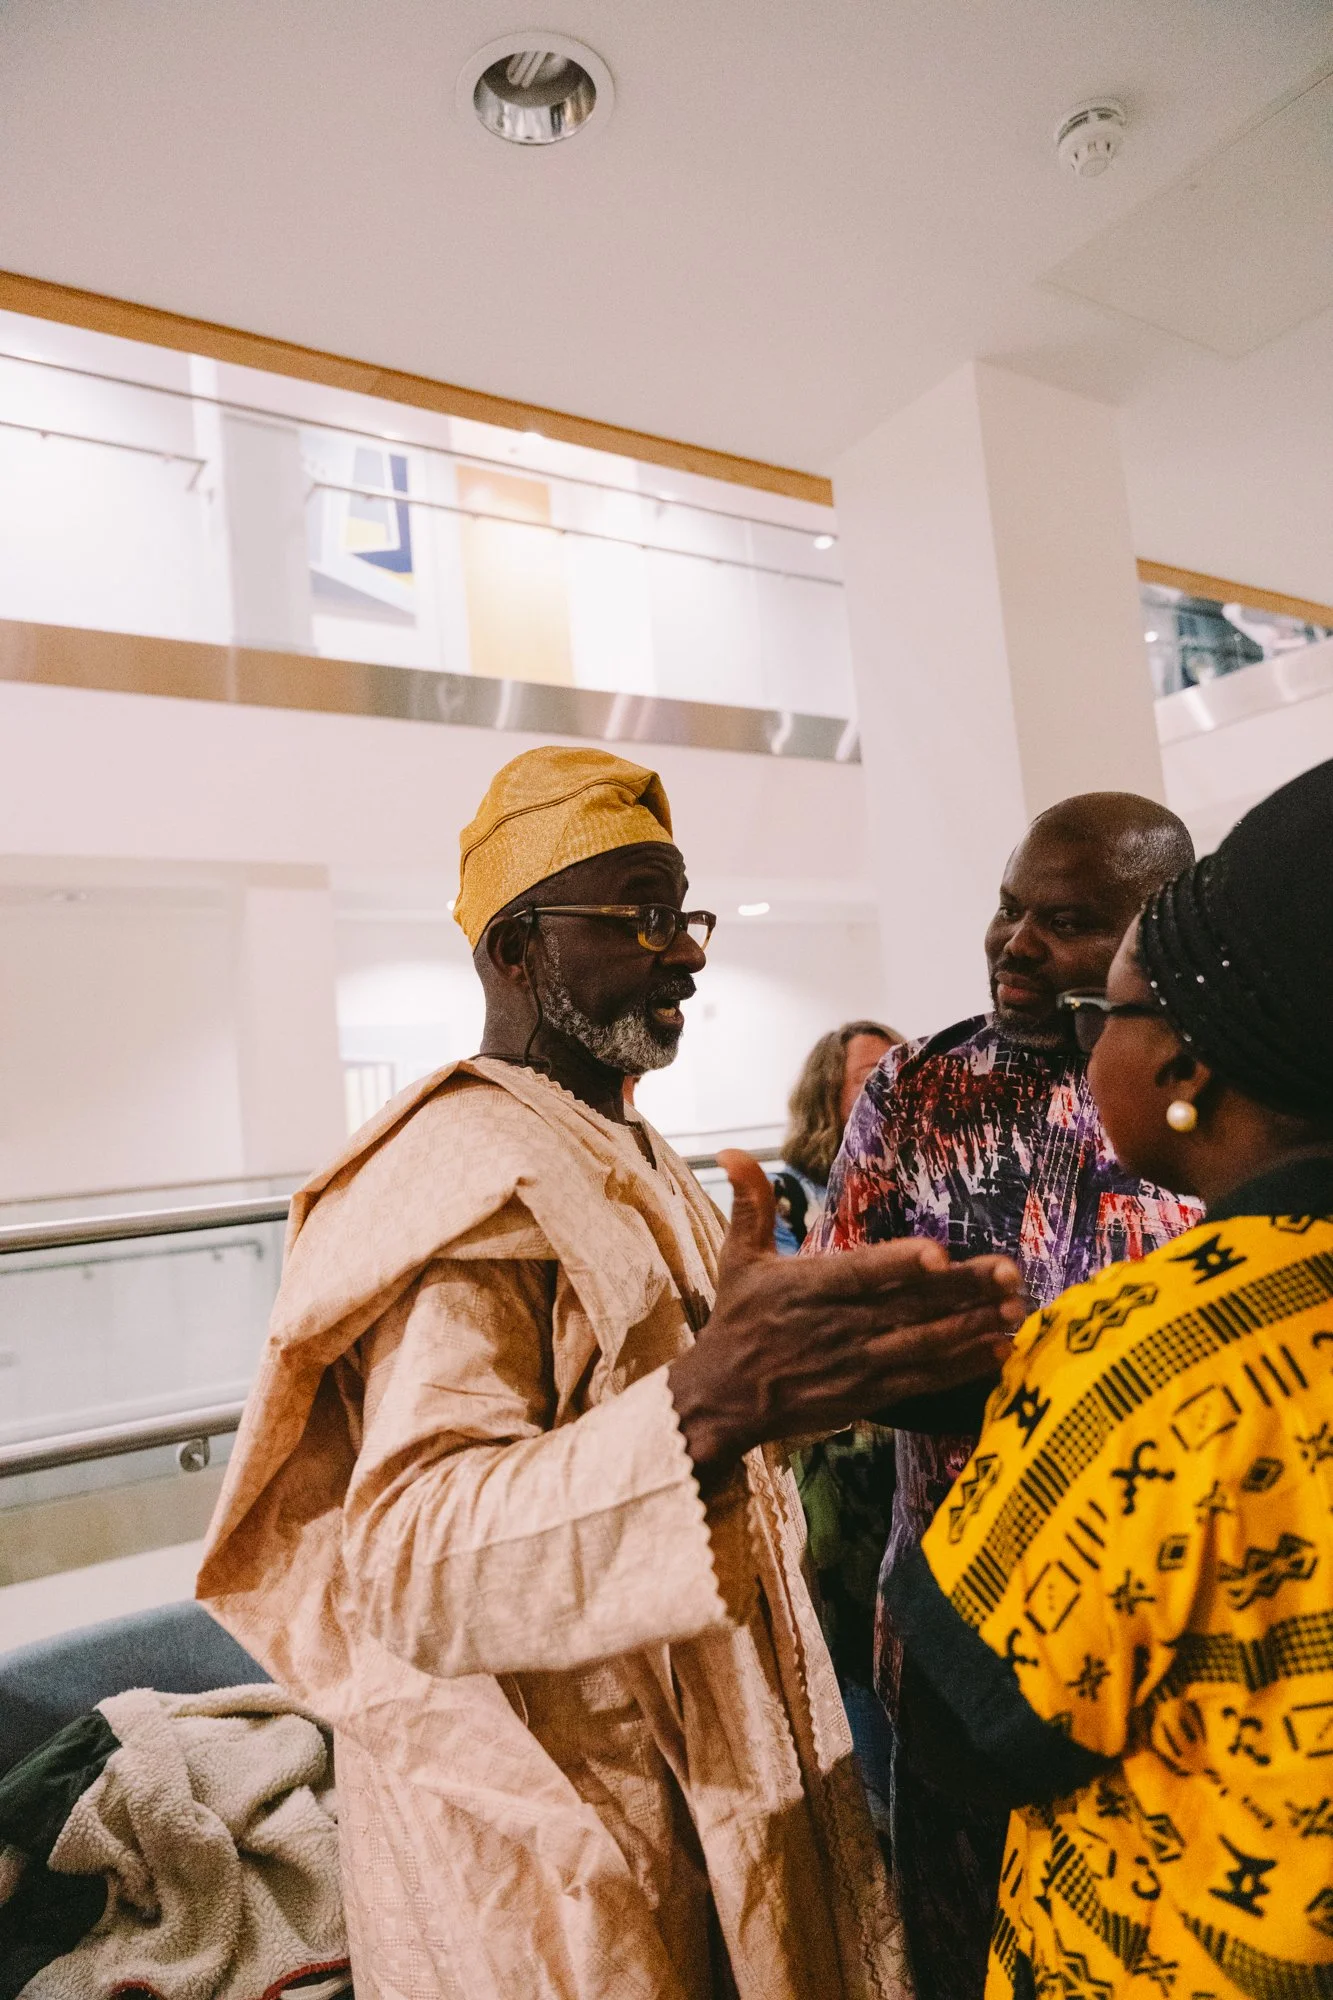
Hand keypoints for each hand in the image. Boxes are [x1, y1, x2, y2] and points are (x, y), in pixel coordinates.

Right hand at [668, 1152, 1024, 1483]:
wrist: (725, 1398)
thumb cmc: (737, 1321)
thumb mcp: (737, 1259)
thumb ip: (749, 1204)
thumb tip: (730, 1151)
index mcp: (809, 1288)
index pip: (861, 1273)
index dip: (899, 1264)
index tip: (939, 1253)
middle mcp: (838, 1326)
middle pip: (907, 1305)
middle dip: (962, 1290)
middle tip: (1009, 1273)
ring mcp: (857, 1363)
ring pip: (923, 1343)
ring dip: (972, 1326)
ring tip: (1014, 1308)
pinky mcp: (869, 1393)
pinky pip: (922, 1380)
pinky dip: (961, 1368)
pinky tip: (998, 1351)